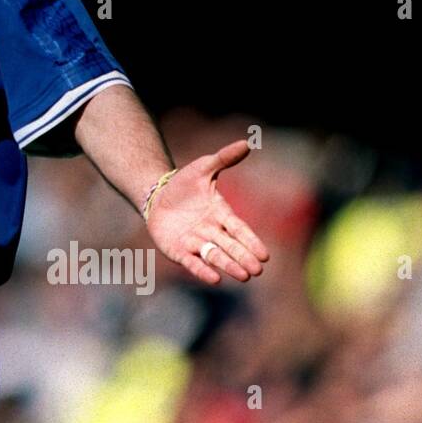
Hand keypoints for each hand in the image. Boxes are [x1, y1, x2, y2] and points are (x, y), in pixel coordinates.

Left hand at [145, 139, 269, 284]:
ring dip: (229, 265)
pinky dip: (202, 270)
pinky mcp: (178, 251)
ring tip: (243, 276)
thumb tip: (247, 142)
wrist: (156, 196)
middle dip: (243, 258)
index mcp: (221, 214)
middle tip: (257, 270)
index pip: (239, 229)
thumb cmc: (184, 184)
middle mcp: (212, 231)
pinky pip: (192, 262)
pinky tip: (214, 279)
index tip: (265, 255)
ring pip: (215, 256)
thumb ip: (223, 158)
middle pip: (230, 246)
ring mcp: (195, 242)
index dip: (251, 241)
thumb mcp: (203, 167)